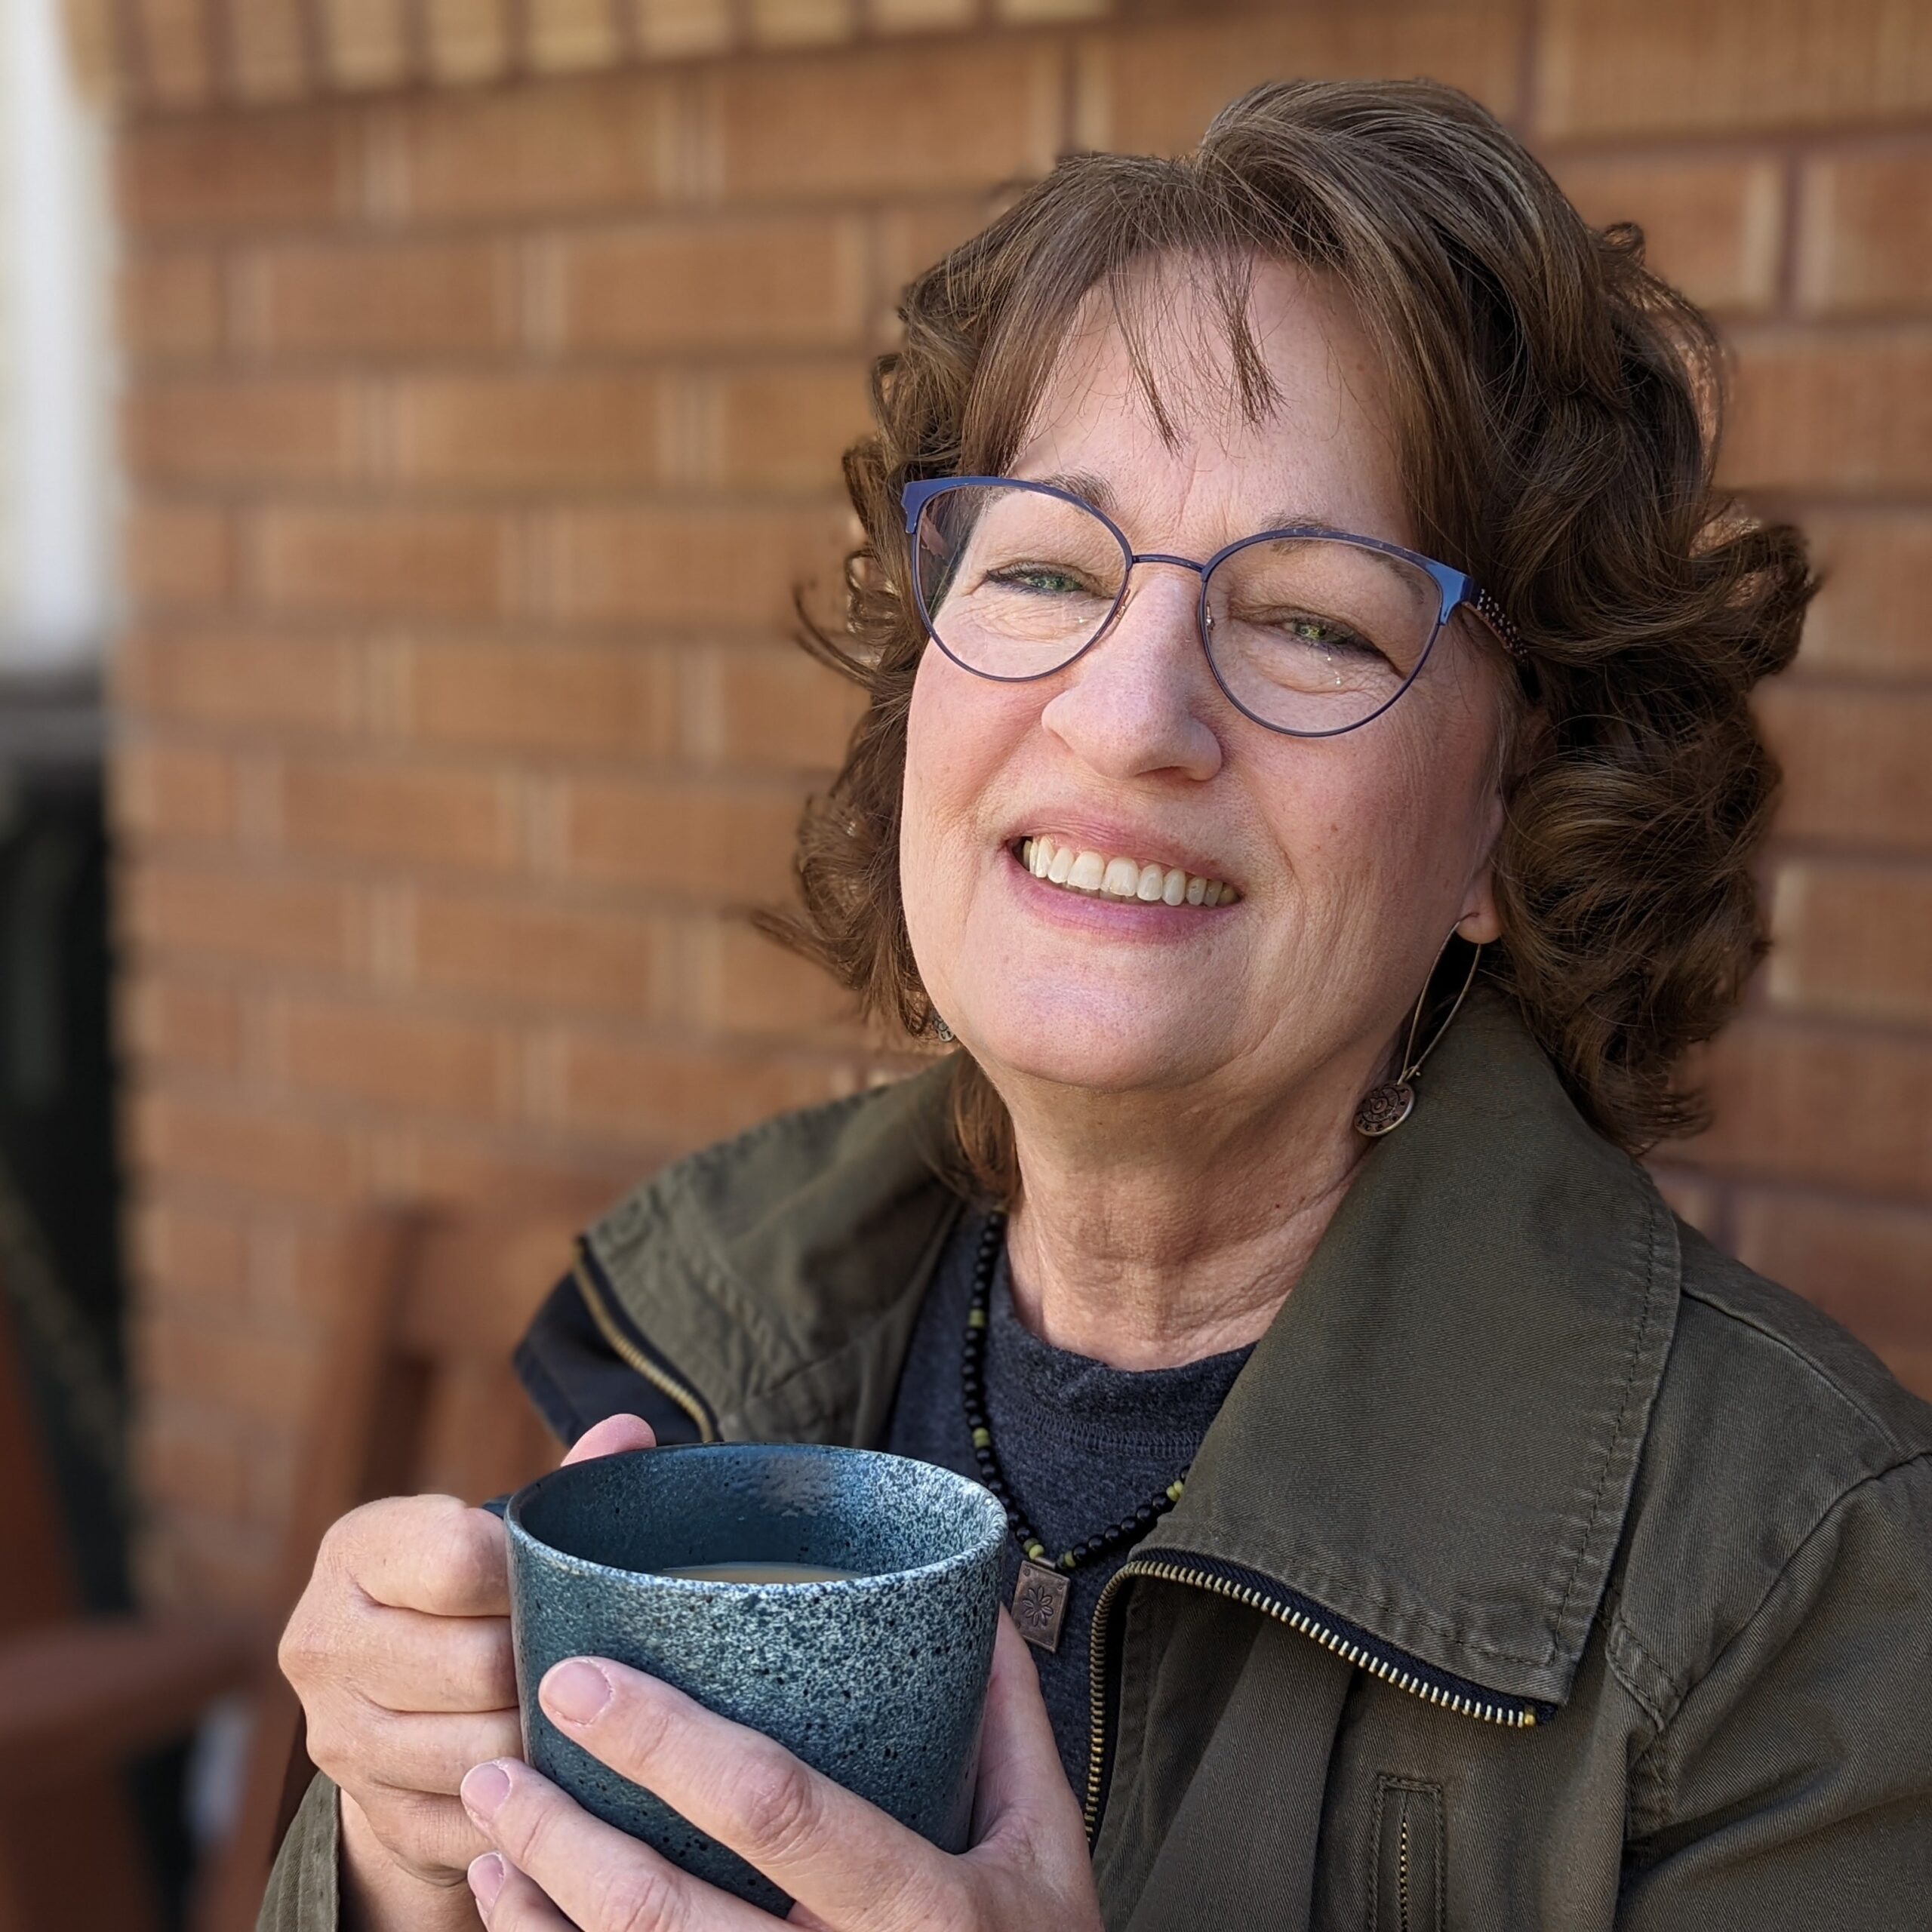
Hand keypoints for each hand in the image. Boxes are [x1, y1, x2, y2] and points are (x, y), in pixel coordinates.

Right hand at [277, 1413, 657, 1930]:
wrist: (400, 1703)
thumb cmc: (471, 1596)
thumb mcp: (498, 1531)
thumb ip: (561, 1486)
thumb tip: (629, 1430)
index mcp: (355, 1551)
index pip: (459, 1559)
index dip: (534, 1573)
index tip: (572, 1578)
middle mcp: (323, 1642)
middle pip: (476, 1665)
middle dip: (549, 1663)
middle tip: (600, 1660)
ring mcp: (338, 1738)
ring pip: (478, 1751)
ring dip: (547, 1742)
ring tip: (592, 1719)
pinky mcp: (373, 1815)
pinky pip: (475, 1821)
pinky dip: (529, 1805)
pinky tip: (563, 1781)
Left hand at [458, 1613, 1102, 1931]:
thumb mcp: (1050, 1848)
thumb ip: (1008, 1724)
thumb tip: (969, 1601)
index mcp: (923, 1910)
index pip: (774, 1810)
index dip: (667, 1742)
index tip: (583, 1679)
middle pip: (665, 1913)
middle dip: (564, 1831)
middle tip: (502, 1753)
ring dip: (537, 1901)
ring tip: (489, 1816)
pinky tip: (510, 1906)